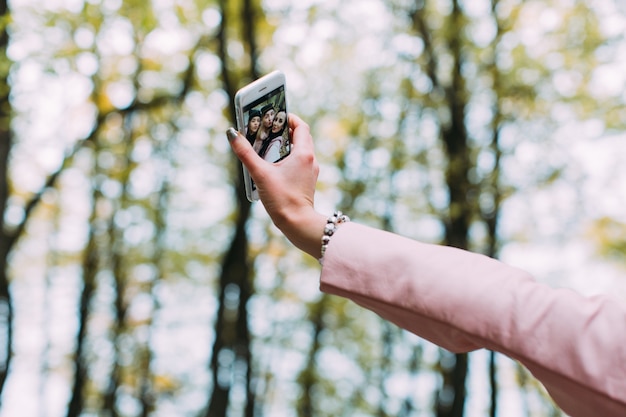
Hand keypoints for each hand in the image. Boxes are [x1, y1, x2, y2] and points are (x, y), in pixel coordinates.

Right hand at [227, 114, 326, 258]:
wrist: (297, 224)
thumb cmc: (282, 199)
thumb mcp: (260, 173)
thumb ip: (245, 153)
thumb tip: (232, 134)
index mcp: (304, 154)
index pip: (301, 126)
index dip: (289, 118)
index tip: (276, 116)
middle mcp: (311, 161)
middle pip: (300, 137)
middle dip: (284, 132)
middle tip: (268, 131)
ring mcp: (310, 172)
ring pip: (299, 151)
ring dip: (285, 147)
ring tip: (268, 148)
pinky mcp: (306, 183)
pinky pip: (298, 164)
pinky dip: (287, 160)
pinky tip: (273, 167)